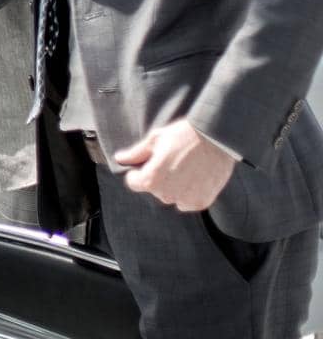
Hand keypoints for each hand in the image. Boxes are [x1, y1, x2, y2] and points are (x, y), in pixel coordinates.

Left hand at [114, 119, 237, 210]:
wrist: (218, 138)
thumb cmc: (183, 136)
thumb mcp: (155, 140)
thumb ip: (135, 154)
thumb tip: (119, 159)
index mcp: (151, 180)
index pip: (133, 182)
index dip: (138, 170)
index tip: (150, 160)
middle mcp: (166, 195)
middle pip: (153, 189)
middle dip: (157, 178)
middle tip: (172, 160)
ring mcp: (185, 201)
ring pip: (171, 196)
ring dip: (173, 187)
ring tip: (185, 167)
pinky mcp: (201, 203)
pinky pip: (187, 202)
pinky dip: (189, 192)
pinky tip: (195, 176)